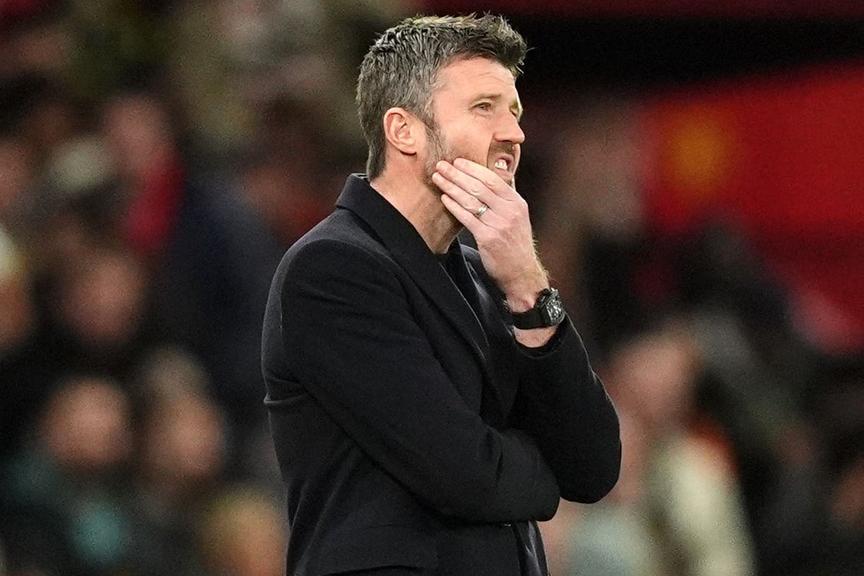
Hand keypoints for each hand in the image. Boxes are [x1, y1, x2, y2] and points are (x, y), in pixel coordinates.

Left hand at [432, 158, 547, 312]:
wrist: (521, 272)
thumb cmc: (515, 243)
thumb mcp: (518, 215)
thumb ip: (506, 194)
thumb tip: (498, 170)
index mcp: (516, 202)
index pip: (492, 179)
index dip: (473, 168)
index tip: (457, 161)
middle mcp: (509, 211)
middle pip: (479, 187)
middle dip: (458, 174)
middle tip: (441, 165)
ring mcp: (499, 224)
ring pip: (471, 200)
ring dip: (452, 187)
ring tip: (438, 179)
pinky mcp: (488, 238)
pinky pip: (468, 218)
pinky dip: (454, 206)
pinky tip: (444, 198)